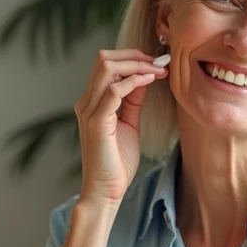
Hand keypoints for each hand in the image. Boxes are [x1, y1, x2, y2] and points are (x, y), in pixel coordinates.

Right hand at [75, 49, 166, 207]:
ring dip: (136, 65)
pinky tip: (151, 81)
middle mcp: (86, 102)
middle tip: (159, 63)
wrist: (106, 191)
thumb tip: (144, 78)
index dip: (133, 58)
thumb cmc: (117, 162)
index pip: (107, 64)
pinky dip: (135, 81)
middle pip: (104, 59)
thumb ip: (132, 101)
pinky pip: (115, 91)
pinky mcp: (97, 122)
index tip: (157, 63)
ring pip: (108, 68)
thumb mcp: (128, 124)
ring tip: (158, 70)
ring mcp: (89, 111)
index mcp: (92, 101)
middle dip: (134, 55)